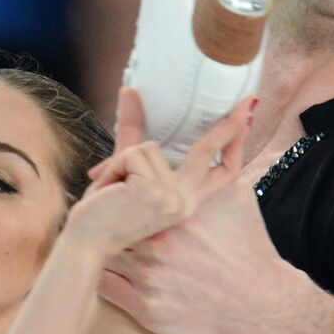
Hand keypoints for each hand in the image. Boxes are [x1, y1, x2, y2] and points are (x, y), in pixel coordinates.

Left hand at [65, 88, 254, 258]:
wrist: (85, 243)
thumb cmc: (103, 212)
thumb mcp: (125, 170)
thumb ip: (133, 133)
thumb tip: (130, 90)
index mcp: (185, 200)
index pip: (220, 172)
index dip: (235, 144)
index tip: (246, 119)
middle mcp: (184, 201)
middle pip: (207, 152)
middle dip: (228, 125)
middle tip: (248, 100)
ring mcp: (172, 198)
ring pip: (148, 148)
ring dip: (121, 161)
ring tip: (110, 187)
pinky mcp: (153, 191)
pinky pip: (132, 155)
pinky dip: (112, 167)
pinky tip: (107, 190)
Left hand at [98, 174, 291, 333]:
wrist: (262, 304)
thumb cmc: (251, 248)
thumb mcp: (238, 197)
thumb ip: (223, 163)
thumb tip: (227, 134)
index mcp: (174, 212)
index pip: (128, 187)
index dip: (117, 187)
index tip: (114, 191)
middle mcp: (158, 243)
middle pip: (112, 221)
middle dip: (110, 220)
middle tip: (109, 221)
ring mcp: (149, 277)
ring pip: (105, 254)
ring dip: (105, 249)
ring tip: (109, 246)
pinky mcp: (146, 308)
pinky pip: (105, 287)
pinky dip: (104, 276)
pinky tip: (110, 271)